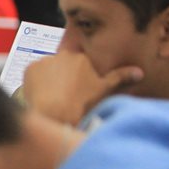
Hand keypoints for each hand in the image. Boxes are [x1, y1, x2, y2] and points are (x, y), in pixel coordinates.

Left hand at [23, 50, 142, 125]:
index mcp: (82, 58)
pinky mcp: (29, 69)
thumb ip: (121, 78)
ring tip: (54, 96)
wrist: (54, 114)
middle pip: (64, 64)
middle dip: (66, 76)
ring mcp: (44, 60)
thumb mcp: (105, 90)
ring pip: (49, 68)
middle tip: (66, 94)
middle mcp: (63, 54)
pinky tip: (42, 94)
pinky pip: (34, 73)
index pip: (81, 62)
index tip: (78, 87)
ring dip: (51, 78)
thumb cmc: (81, 104)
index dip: (80, 75)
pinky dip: (37, 82)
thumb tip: (139, 71)